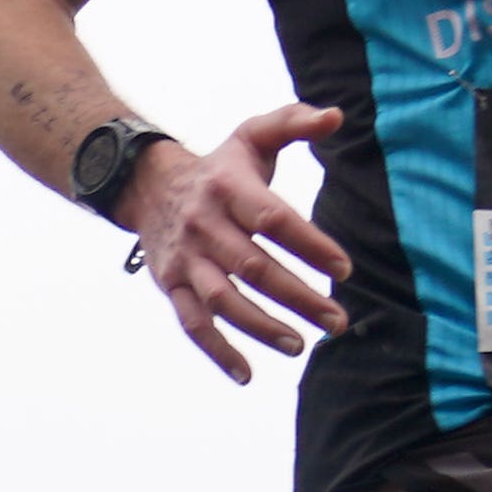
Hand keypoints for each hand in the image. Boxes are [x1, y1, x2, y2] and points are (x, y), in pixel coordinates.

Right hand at [121, 103, 350, 384]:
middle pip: (253, 268)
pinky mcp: (171, 285)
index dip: (309, 245)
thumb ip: (294, 122)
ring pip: (223, 301)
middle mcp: (204, 225)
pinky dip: (217, 352)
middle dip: (298, 297)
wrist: (147, 185)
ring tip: (301, 346)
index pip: (273, 220)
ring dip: (262, 328)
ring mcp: (186, 260)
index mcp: (228, 188)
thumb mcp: (252, 136)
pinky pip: (193, 324)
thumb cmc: (220, 167)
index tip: (344, 268)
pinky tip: (247, 375)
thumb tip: (337, 117)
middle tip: (337, 321)